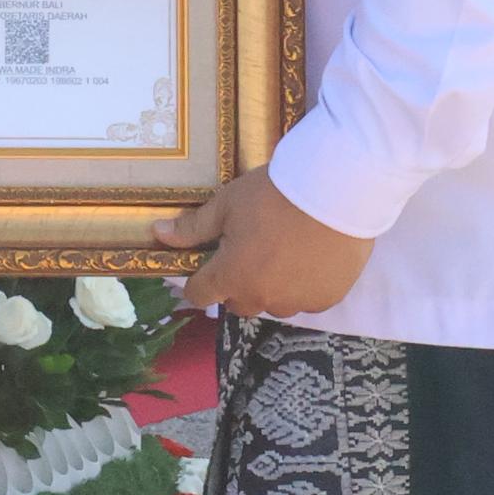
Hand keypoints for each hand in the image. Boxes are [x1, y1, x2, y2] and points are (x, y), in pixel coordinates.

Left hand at [154, 166, 373, 319]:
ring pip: (274, 304)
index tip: (206, 266)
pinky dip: (303, 286)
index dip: (198, 281)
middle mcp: (262, 297)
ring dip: (271, 288)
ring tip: (283, 255)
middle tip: (249, 254)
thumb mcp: (227, 204)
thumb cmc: (274, 194)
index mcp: (231, 276)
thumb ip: (193, 227)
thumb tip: (157, 233)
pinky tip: (310, 259)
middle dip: (236, 285)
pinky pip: (306, 300)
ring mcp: (296, 301)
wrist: (336, 190)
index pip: (199, 295)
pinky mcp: (327, 298)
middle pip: (237, 304)